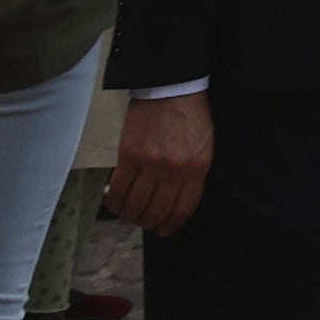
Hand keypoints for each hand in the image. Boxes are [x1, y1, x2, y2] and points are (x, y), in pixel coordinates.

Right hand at [110, 93, 212, 233]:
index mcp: (196, 169)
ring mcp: (150, 163)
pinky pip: (119, 188)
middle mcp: (174, 170)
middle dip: (149, 223)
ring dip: (130, 216)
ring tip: (128, 216)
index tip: (164, 231)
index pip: (183, 208)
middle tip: (143, 223)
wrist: (172, 88)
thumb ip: (193, 175)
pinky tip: (114, 204)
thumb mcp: (205, 147)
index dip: (171, 225)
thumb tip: (177, 202)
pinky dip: (115, 201)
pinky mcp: (129, 155)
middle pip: (157, 210)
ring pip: (136, 204)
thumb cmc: (191, 117)